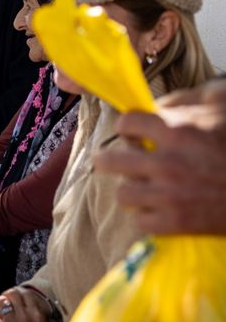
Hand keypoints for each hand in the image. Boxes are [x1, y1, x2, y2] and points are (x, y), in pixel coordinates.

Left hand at [0, 287, 50, 321]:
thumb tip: (50, 316)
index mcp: (37, 314)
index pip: (26, 294)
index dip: (21, 294)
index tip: (18, 297)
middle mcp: (24, 314)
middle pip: (12, 294)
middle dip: (8, 295)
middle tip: (6, 299)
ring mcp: (11, 321)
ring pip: (1, 302)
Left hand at [97, 78, 225, 234]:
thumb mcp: (223, 103)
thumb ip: (188, 98)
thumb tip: (157, 103)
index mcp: (176, 130)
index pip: (125, 123)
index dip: (128, 126)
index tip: (133, 132)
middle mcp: (166, 163)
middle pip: (108, 161)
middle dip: (109, 159)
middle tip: (114, 161)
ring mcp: (170, 195)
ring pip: (122, 194)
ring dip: (131, 190)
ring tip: (142, 187)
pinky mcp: (179, 223)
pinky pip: (141, 222)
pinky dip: (148, 217)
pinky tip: (159, 209)